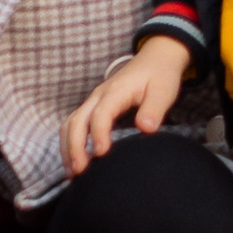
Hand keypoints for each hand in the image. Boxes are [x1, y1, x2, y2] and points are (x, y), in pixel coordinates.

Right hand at [62, 37, 192, 177]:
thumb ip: (154, 109)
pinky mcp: (93, 107)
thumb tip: (145, 129)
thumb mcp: (164, 91)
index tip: (100, 154)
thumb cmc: (160, 76)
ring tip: (72, 173)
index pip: (101, 113)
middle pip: (77, 120)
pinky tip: (75, 162)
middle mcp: (99, 95)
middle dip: (75, 146)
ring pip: (70, 123)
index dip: (98, 133)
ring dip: (68, 147)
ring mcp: (93, 101)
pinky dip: (70, 143)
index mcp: (116, 91)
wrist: (154, 59)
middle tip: (79, 172)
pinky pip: (74, 125)